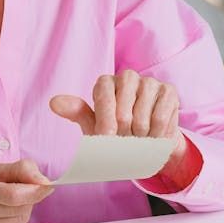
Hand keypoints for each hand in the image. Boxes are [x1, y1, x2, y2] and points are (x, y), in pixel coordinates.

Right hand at [0, 159, 52, 222]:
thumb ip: (24, 170)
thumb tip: (45, 183)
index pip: (12, 196)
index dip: (33, 192)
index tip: (45, 187)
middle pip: (17, 210)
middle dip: (28, 200)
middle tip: (21, 192)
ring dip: (23, 212)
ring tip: (11, 204)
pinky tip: (5, 216)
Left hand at [49, 69, 183, 158]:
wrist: (146, 144)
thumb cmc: (116, 133)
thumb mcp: (94, 127)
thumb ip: (77, 112)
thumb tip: (54, 102)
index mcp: (106, 83)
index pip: (104, 94)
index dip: (105, 118)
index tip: (106, 137)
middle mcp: (128, 77)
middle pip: (124, 107)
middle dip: (123, 131)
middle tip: (125, 140)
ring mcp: (150, 83)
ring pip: (143, 115)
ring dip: (140, 136)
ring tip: (138, 139)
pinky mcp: (169, 92)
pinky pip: (160, 117)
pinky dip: (155, 135)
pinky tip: (153, 137)